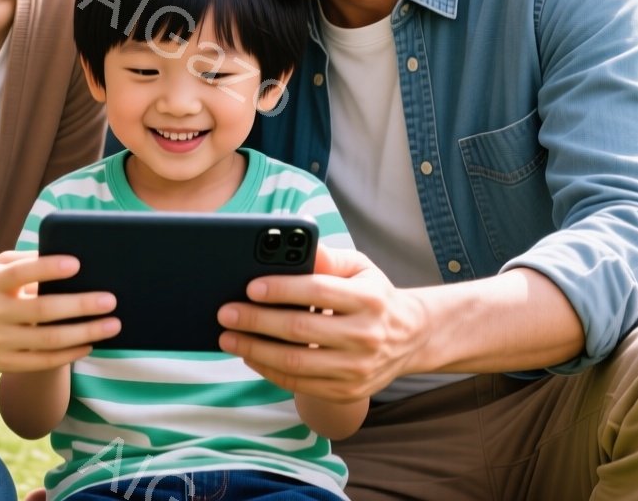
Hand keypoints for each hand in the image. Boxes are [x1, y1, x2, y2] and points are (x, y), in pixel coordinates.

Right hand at [0, 250, 118, 372]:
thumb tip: (69, 256)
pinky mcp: (4, 363)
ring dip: (84, 333)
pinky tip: (91, 343)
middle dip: (80, 305)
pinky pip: (42, 362)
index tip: (77, 263)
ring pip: (47, 340)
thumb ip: (28, 259)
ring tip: (112, 325)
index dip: (48, 268)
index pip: (20, 273)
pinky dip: (70, 354)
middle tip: (110, 300)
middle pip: (40, 310)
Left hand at [217, 246, 429, 402]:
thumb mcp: (361, 268)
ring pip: (295, 362)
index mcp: (369, 299)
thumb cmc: (374, 296)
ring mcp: (356, 369)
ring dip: (254, 350)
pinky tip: (250, 354)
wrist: (411, 338)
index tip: (250, 286)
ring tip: (228, 337)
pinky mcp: (347, 391)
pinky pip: (299, 384)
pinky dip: (269, 369)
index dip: (282, 289)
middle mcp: (365, 336)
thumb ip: (330, 257)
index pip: (318, 291)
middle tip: (226, 312)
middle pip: (300, 330)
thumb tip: (300, 245)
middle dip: (256, 321)